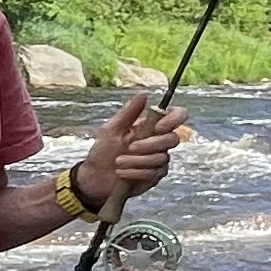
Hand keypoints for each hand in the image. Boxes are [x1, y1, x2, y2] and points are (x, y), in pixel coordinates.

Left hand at [80, 91, 189, 208]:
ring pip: (162, 158)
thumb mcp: (112, 128)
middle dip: (150, 145)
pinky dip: (136, 172)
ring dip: (138, 160)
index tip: (158, 127)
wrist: (95, 177)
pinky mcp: (155, 176)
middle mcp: (159, 142)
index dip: (173, 119)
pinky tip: (122, 172)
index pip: (176, 116)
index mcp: (150, 126)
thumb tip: (144, 94)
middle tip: (130, 148)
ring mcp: (159, 160)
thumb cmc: (103, 151)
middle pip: (172, 139)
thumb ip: (129, 112)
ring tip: (119, 162)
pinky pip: (154, 173)